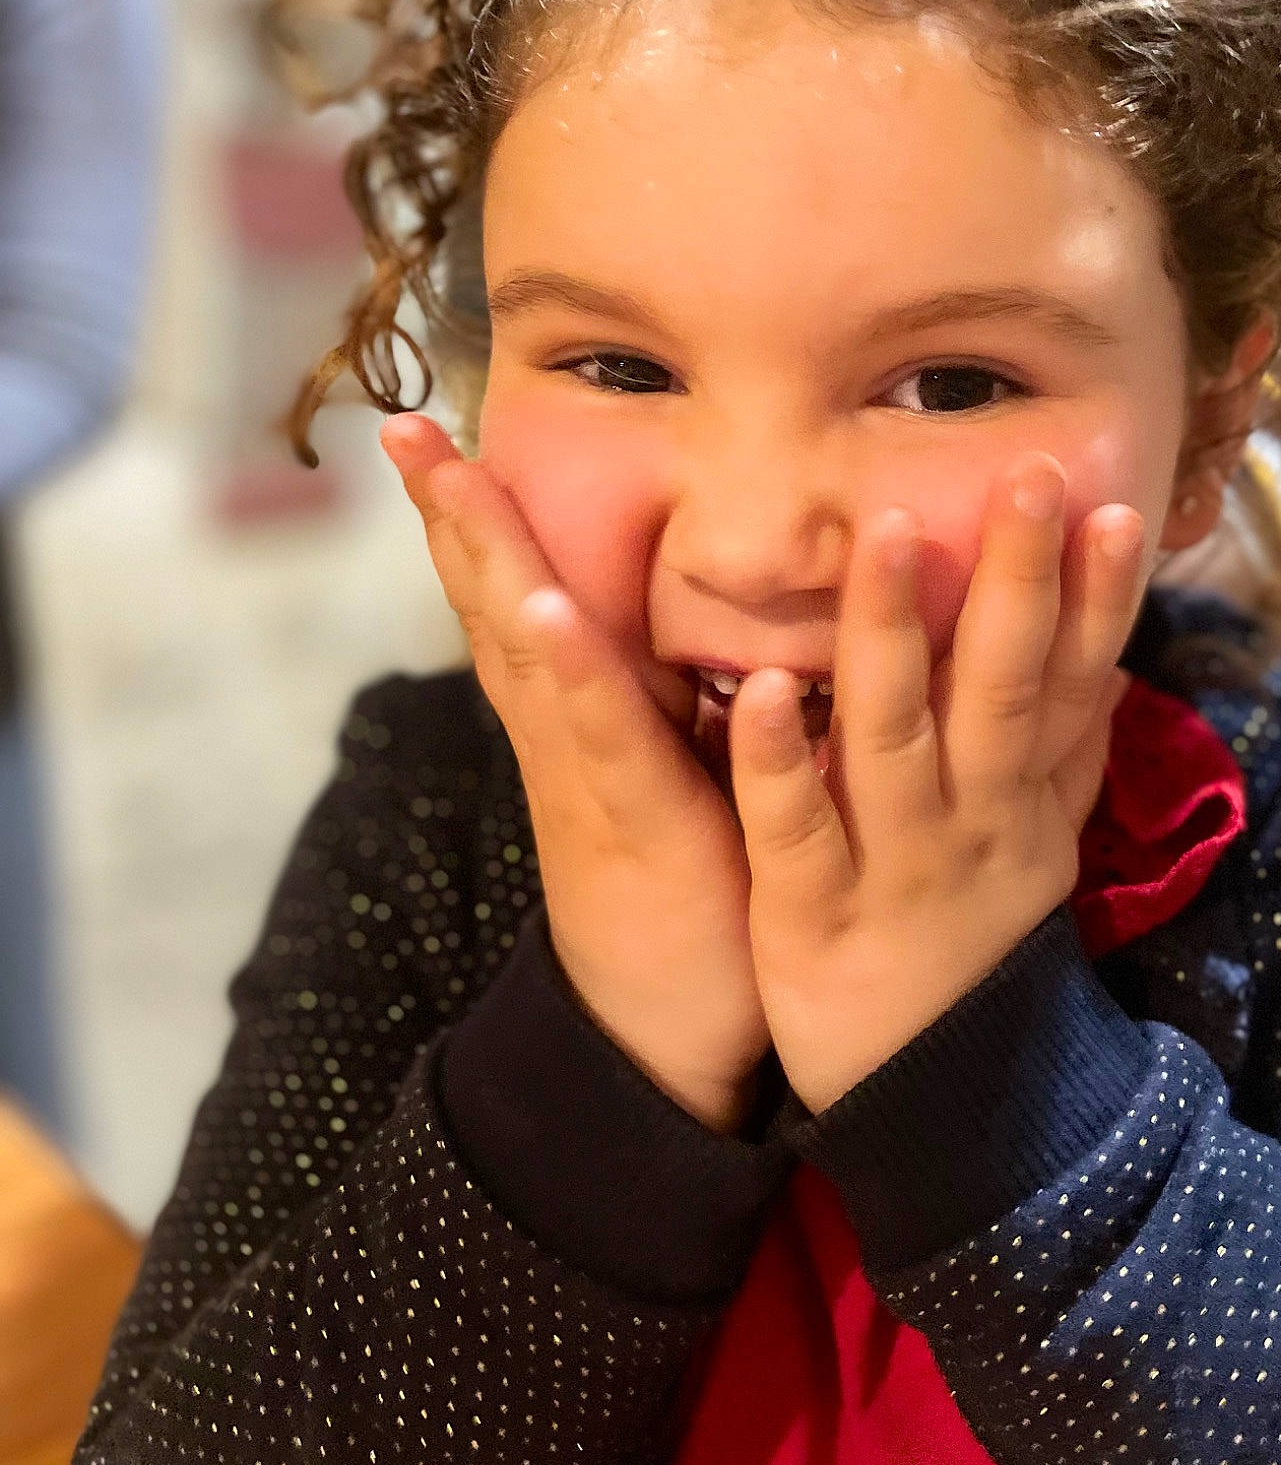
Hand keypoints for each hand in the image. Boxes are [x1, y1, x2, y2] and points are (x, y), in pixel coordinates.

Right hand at [382, 415, 769, 1130]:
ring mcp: (584, 777)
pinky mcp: (632, 824)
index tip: (435, 433)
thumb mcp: (674, 769)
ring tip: (452, 481)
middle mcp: (561, 734)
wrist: (663, 1035)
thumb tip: (691, 605)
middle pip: (494, 605)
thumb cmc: (684, 884)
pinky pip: (600, 737)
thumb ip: (668, 694)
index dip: (473, 517)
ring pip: (526, 654)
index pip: (513, 595)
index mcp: (575, 714)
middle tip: (405, 429)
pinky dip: (573, 670)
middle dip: (452, 515)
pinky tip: (543, 609)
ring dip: (487, 563)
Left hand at [730, 456, 1142, 1112]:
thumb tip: (1112, 653)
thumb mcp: (1042, 845)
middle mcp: (973, 822)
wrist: (935, 1101)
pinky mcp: (810, 912)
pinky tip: (759, 687)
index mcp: (1022, 800)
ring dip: (889, 633)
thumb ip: (1066, 747)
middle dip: (1015, 581)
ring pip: (893, 737)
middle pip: (999, 688)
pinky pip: (795, 828)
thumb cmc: (976, 941)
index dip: (1100, 599)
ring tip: (885, 532)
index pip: (1074, 683)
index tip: (1120, 508)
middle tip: (1026, 474)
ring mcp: (895, 866)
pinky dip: (778, 760)